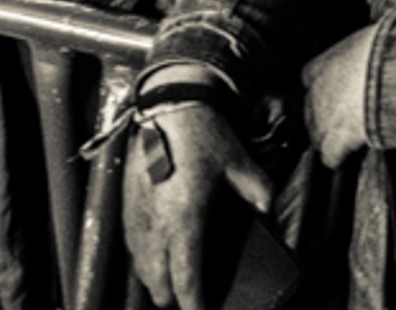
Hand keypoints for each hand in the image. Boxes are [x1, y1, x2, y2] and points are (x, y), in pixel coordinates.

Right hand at [122, 101, 276, 309]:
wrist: (172, 105)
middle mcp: (157, 225)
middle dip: (174, 299)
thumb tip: (269, 212)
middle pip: (158, 285)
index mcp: (186, 219)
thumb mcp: (241, 164)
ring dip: (157, 283)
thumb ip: (259, 193)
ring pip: (141, 270)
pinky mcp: (126, 206)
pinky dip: (144, 261)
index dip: (194, 304)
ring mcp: (137, 217)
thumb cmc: (205, 135)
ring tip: (175, 285)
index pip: (186, 279)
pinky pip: (132, 248)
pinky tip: (156, 258)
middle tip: (192, 299)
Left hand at [298, 24, 376, 169]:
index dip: (323, 87)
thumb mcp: (367, 39)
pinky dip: (339, 158)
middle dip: (325, 115)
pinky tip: (350, 155)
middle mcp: (314, 93)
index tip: (336, 90)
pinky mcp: (334, 141)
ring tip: (350, 138)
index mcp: (319, 66)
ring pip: (316, 136)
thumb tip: (372, 48)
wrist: (391, 71)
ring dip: (331, 138)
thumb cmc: (385, 49)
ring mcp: (321, 119)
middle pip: (309, 110)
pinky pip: (330, 157)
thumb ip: (359, 50)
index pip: (308, 79)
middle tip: (348, 116)